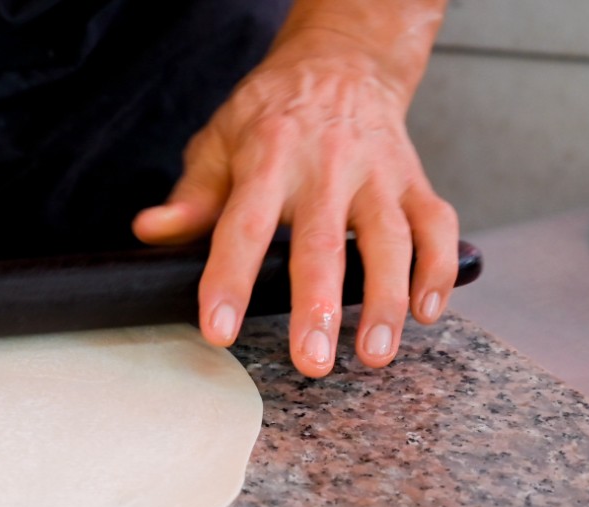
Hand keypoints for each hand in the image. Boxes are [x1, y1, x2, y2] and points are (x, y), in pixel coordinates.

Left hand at [133, 15, 455, 376]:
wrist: (344, 62)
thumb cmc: (274, 114)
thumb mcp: (220, 140)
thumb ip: (193, 194)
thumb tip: (151, 231)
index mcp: (269, 158)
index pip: (244, 226)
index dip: (230, 279)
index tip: (220, 330)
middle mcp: (328, 166)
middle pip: (325, 243)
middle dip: (319, 307)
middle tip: (313, 362)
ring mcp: (378, 174)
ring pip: (390, 240)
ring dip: (386, 300)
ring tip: (375, 354)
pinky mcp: (416, 181)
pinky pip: (436, 226)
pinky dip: (437, 270)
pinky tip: (427, 312)